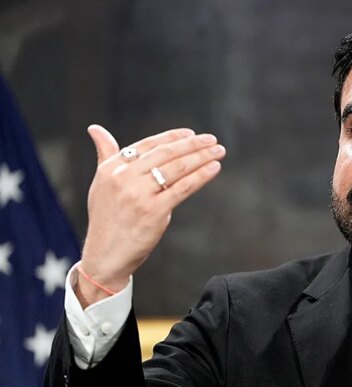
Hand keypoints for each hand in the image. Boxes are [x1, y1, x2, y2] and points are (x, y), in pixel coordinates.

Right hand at [76, 125, 224, 307]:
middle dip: (192, 145)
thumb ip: (105, 154)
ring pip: (177, 169)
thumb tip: (96, 129)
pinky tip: (214, 168)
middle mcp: (124, 178)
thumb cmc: (107, 218)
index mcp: (111, 168)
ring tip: (218, 151)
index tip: (191, 134)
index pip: (148, 145)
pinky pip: (183, 188)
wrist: (105, 254)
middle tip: (212, 140)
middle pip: (165, 154)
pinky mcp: (154, 211)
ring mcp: (139, 195)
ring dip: (201, 157)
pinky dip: (201, 176)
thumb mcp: (101, 183)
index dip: (172, 137)